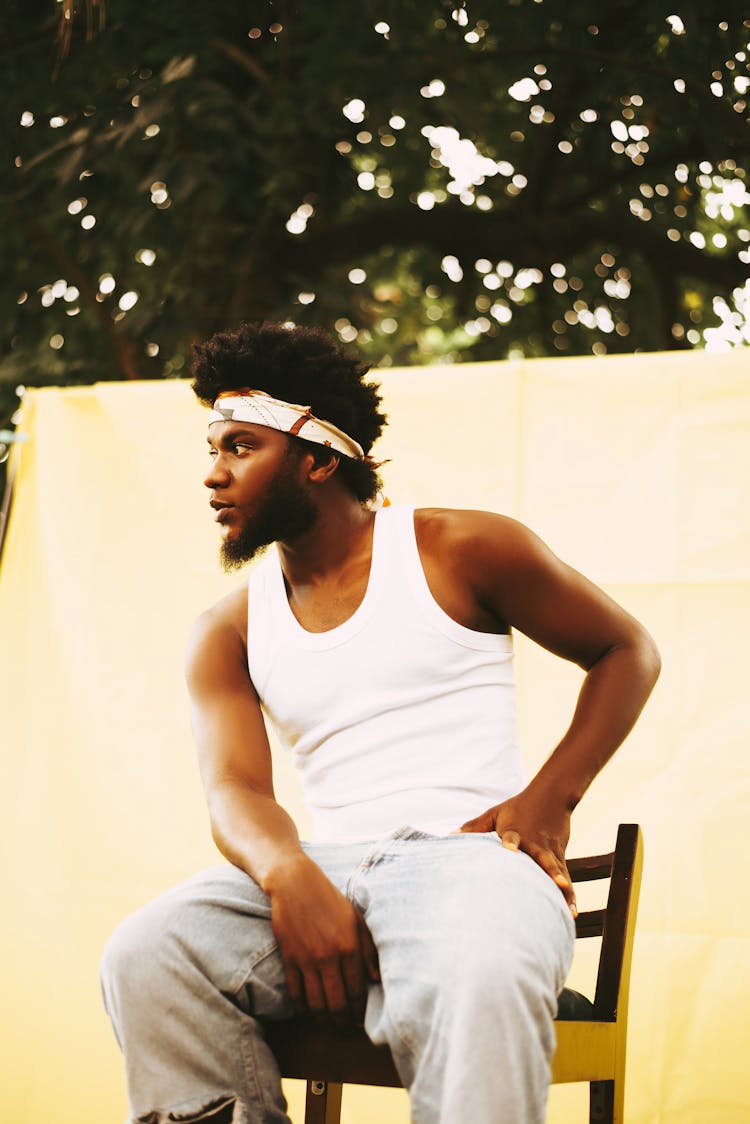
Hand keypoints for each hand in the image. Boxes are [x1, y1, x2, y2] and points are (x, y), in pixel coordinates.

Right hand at [267, 854, 379, 1023]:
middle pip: (337, 1004)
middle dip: (342, 1022)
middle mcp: (330, 956)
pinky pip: (295, 993)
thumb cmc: (329, 900)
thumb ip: (369, 949)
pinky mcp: (289, 958)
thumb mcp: (356, 919)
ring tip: (327, 1023)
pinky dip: (301, 1007)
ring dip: (322, 1019)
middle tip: (344, 1028)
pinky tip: (307, 1010)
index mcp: (350, 946)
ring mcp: (307, 959)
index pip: (357, 991)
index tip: (360, 1020)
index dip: (359, 1011)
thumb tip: (376, 979)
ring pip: (316, 1003)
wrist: (295, 884)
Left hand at [459, 788, 576, 916]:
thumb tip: (450, 835)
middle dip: (550, 872)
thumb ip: (475, 827)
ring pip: (558, 872)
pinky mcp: (561, 858)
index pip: (511, 837)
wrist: (552, 796)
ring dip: (563, 890)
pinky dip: (569, 896)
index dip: (510, 844)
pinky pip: (566, 878)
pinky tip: (572, 913)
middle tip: (557, 884)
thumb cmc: (518, 807)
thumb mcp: (495, 813)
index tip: (510, 850)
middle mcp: (536, 843)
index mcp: (516, 832)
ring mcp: (551, 852)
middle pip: (543, 858)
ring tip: (568, 910)